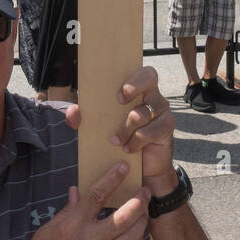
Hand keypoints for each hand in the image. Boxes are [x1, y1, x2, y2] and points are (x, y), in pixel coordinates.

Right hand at [6, 160, 149, 239]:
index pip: (97, 195)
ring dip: (141, 222)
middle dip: (139, 201)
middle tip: (146, 191)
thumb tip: (77, 192)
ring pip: (131, 238)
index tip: (123, 167)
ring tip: (145, 212)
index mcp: (72, 225)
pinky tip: (138, 235)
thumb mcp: (47, 229)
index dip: (113, 178)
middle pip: (124, 217)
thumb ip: (67, 211)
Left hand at [66, 66, 174, 185]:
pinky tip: (128, 149)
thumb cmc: (122, 139)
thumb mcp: (100, 128)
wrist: (143, 168)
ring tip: (116, 141)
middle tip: (119, 102)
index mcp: (140, 90)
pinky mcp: (167, 128)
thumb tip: (72, 112)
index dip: (133, 78)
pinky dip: (135, 142)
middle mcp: (154, 96)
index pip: (143, 71)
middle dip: (133, 86)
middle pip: (150, 77)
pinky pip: (150, 131)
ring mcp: (162, 111)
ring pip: (142, 112)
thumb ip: (84, 119)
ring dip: (126, 128)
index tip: (117, 95)